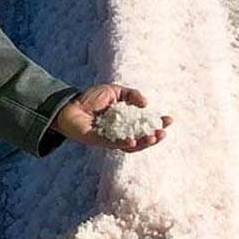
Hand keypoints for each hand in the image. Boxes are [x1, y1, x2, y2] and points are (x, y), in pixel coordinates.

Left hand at [53, 83, 171, 152]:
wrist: (69, 104)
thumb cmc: (91, 98)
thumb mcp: (115, 91)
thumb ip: (131, 95)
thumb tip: (146, 104)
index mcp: (126, 121)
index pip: (146, 125)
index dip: (158, 123)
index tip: (169, 120)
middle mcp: (120, 132)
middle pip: (141, 139)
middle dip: (154, 137)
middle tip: (163, 133)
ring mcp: (111, 139)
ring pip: (131, 146)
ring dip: (143, 143)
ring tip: (152, 138)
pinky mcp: (99, 142)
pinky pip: (114, 145)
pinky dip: (124, 143)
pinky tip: (133, 140)